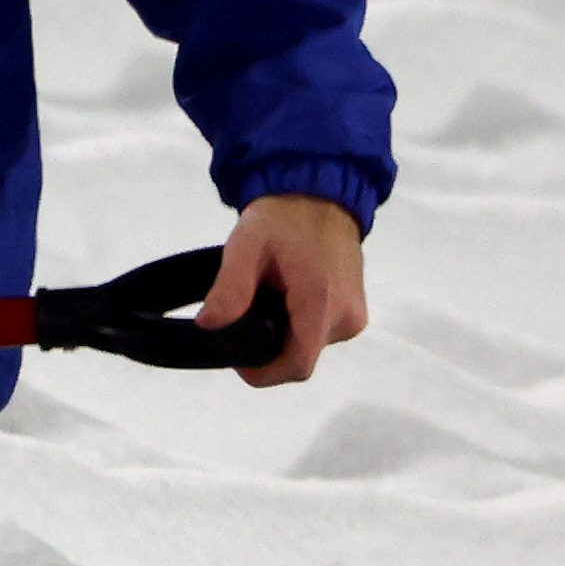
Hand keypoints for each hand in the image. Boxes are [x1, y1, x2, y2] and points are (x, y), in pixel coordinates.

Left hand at [203, 193, 365, 386]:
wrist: (320, 193)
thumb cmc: (283, 218)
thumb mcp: (246, 246)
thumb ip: (230, 287)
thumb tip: (209, 324)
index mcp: (322, 304)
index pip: (297, 365)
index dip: (263, 372)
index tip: (236, 361)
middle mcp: (347, 318)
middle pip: (300, 357)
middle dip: (267, 348)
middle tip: (241, 317)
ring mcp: (355, 317)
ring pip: (308, 346)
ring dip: (282, 335)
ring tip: (263, 301)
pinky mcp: (355, 311)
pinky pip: (319, 332)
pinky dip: (296, 325)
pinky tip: (281, 300)